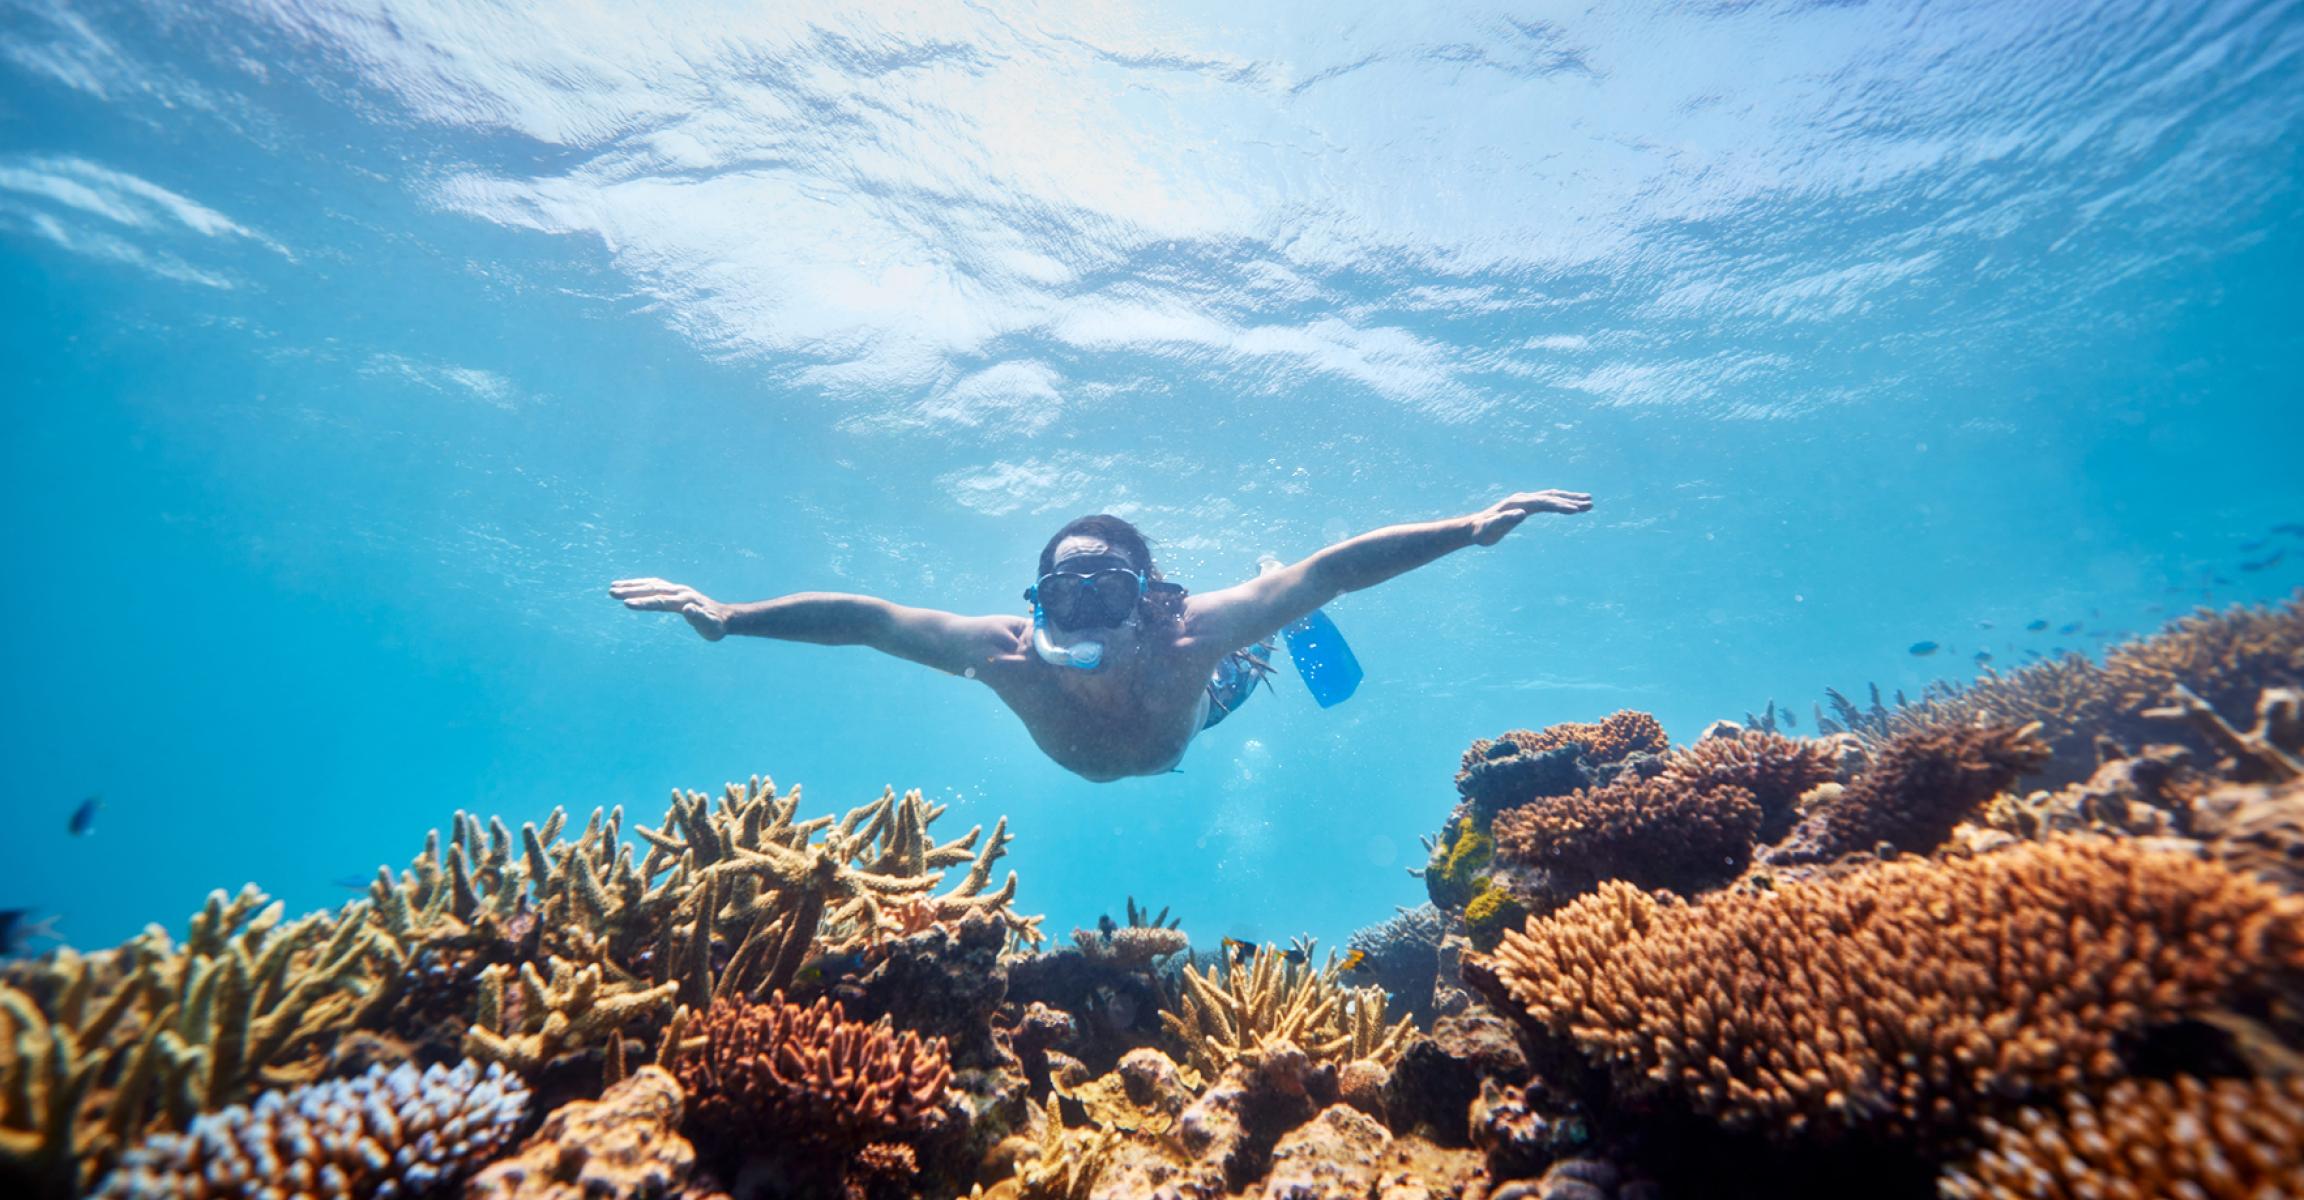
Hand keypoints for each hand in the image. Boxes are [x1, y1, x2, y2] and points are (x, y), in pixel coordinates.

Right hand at [611, 577, 729, 640]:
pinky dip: (642, 584)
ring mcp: (677, 590)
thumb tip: (688, 609)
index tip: (626, 603)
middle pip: (652, 589)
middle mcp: (680, 592)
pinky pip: (655, 585)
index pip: (660, 601)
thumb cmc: (716, 626)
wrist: (725, 617)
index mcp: (685, 601)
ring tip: (613, 587)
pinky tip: (630, 586)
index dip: (644, 603)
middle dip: (631, 590)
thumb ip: (699, 618)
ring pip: (652, 584)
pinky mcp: (675, 591)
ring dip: (633, 585)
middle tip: (612, 592)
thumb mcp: (710, 626)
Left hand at [1467, 489, 1592, 545]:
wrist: (1473, 528)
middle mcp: (1523, 498)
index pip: (1544, 503)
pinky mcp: (1525, 506)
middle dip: (1571, 500)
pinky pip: (1546, 502)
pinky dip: (1559, 502)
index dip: (1560, 506)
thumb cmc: (1482, 531)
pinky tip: (1569, 506)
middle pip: (1552, 496)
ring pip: (1551, 497)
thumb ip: (1505, 520)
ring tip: (1587, 502)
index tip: (1576, 511)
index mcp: (1519, 503)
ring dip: (1569, 499)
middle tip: (1590, 504)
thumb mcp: (1491, 528)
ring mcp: (1524, 501)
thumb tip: (1522, 513)